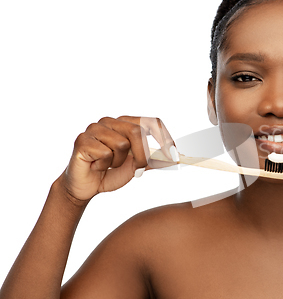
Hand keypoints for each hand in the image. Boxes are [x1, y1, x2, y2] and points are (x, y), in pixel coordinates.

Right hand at [55, 116, 177, 202]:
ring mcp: (94, 129)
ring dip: (118, 162)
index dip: (164, 137)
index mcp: (125, 123)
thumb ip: (153, 160)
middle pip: (136, 132)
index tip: (173, 154)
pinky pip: (105, 153)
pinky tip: (97, 166)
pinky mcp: (82, 140)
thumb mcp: (137, 166)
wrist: (87, 187)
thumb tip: (174, 158)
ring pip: (121, 144)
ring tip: (109, 165)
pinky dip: (104, 165)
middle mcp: (109, 121)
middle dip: (142, 155)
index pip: (150, 122)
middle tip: (138, 170)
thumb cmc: (111, 173)